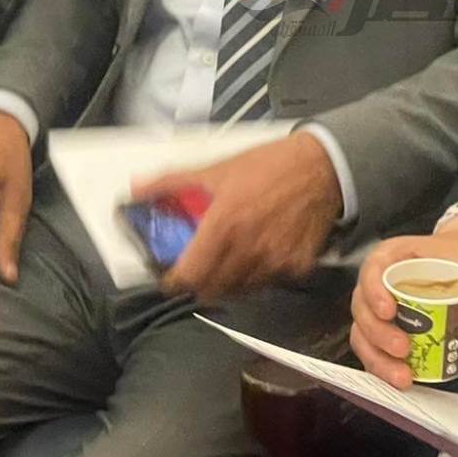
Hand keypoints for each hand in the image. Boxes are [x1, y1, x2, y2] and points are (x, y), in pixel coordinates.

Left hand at [137, 131, 342, 301]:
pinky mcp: (297, 268)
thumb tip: (136, 188)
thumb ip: (172, 182)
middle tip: (196, 268)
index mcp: (223, 226)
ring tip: (226, 259)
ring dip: (227, 281)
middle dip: (198, 283)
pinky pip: (269, 284)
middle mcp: (249, 250)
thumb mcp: (216, 169)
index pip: (189, 276)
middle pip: (211, 290)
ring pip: (240, 290)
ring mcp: (275, 263)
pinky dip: (257, 276)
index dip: (174, 282)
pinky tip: (257, 254)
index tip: (170, 277)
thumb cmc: (267, 166)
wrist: (321, 167)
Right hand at [349, 216, 457, 389]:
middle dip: (378, 333)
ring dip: (378, 359)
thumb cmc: (452, 259)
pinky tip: (402, 379)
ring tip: (403, 375)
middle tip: (403, 348)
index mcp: (390, 257)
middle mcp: (375, 284)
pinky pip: (373, 352)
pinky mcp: (382, 334)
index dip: (374, 292)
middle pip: (362, 308)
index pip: (372, 270)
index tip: (389, 311)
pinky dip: (384, 368)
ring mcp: (376, 310)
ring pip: (362, 335)